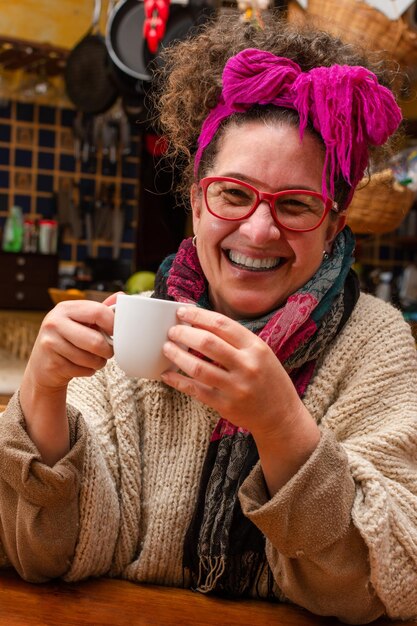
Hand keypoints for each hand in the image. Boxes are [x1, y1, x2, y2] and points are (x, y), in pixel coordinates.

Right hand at [19, 294, 119, 465]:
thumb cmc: (71, 345)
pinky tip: (76, 370)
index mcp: (68, 308)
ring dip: (98, 363)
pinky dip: (87, 372)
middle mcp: (55, 321)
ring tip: (88, 361)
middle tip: (105, 352)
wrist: (42, 372)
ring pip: (94, 357)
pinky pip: (84, 370)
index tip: (118, 334)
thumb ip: (104, 311)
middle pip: (100, 339)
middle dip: (108, 350)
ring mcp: (49, 343)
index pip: (101, 312)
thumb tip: (126, 297)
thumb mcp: (84, 324)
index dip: (115, 326)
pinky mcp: (49, 364)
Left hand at [161, 306, 320, 493]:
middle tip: (172, 331)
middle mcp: (247, 366)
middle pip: (207, 343)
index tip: (182, 312)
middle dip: (184, 333)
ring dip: (177, 355)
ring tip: (167, 348)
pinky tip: (167, 374)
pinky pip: (195, 390)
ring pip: (197, 367)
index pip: (222, 325)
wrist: (281, 415)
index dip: (199, 316)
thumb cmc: (268, 379)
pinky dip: (178, 381)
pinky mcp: (225, 405)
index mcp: (256, 348)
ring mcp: (236, 387)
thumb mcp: (261, 353)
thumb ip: (236, 340)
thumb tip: (202, 323)